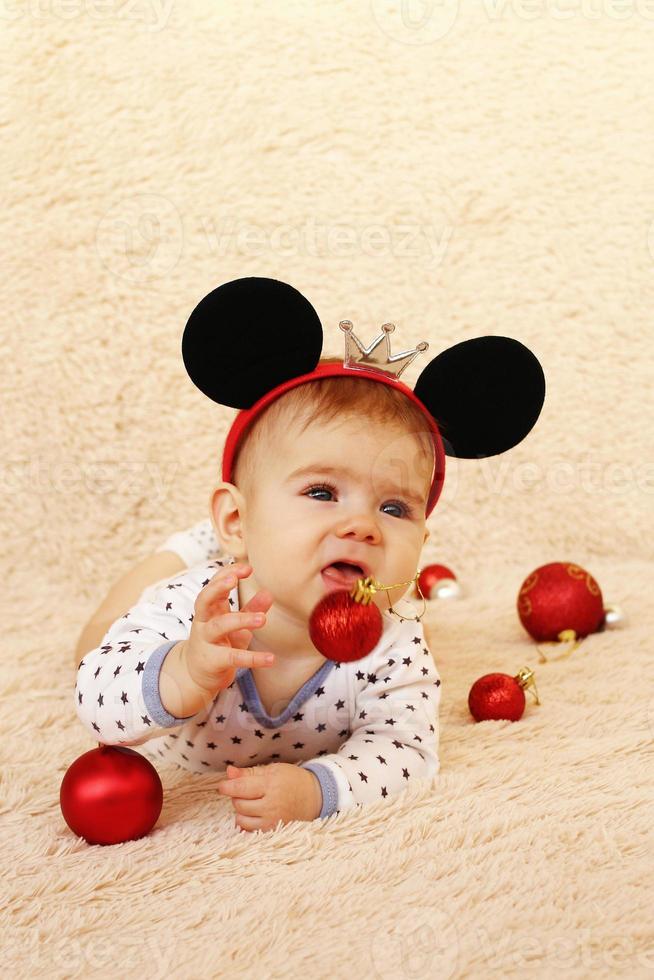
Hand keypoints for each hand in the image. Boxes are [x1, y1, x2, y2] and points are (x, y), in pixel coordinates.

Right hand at [183, 562, 275, 695]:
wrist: (196, 675)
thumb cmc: (219, 643)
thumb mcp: (237, 625)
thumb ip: (251, 609)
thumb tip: (269, 593)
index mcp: (210, 609)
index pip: (214, 585)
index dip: (227, 574)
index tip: (247, 567)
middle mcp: (204, 622)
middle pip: (204, 600)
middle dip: (217, 588)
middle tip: (234, 580)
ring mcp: (206, 641)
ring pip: (219, 626)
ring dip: (241, 620)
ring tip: (263, 619)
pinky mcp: (213, 661)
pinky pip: (232, 657)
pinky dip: (252, 658)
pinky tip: (270, 658)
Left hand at [217, 762, 322, 831]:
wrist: (314, 797)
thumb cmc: (292, 780)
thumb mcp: (273, 770)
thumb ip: (249, 772)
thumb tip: (229, 772)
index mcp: (271, 785)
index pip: (241, 788)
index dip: (227, 786)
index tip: (222, 786)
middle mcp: (271, 805)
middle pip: (238, 804)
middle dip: (237, 797)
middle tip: (247, 791)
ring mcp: (272, 821)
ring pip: (241, 819)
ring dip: (241, 811)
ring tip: (252, 803)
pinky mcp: (272, 832)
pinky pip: (248, 831)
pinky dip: (246, 823)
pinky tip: (254, 815)